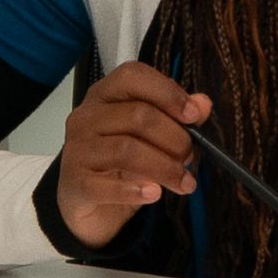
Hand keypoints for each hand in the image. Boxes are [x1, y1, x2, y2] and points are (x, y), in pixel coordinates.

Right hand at [55, 64, 205, 249]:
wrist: (87, 200)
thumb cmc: (120, 160)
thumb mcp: (151, 136)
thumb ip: (177, 117)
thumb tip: (202, 103)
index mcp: (105, 95)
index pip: (132, 77)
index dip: (167, 92)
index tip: (193, 115)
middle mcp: (86, 117)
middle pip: (138, 116)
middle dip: (175, 138)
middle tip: (190, 157)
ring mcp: (77, 149)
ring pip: (126, 150)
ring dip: (165, 168)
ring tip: (184, 182)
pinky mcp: (75, 182)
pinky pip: (106, 185)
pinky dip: (135, 191)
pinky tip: (154, 194)